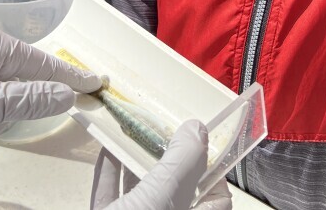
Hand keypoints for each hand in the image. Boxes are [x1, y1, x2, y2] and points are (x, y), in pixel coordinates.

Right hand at [91, 119, 232, 209]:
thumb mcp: (165, 193)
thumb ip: (183, 160)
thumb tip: (197, 128)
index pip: (217, 197)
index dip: (213, 169)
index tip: (203, 141)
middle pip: (175, 186)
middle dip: (170, 157)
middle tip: (166, 129)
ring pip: (141, 188)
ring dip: (138, 159)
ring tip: (137, 129)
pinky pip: (111, 193)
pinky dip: (110, 170)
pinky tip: (109, 146)